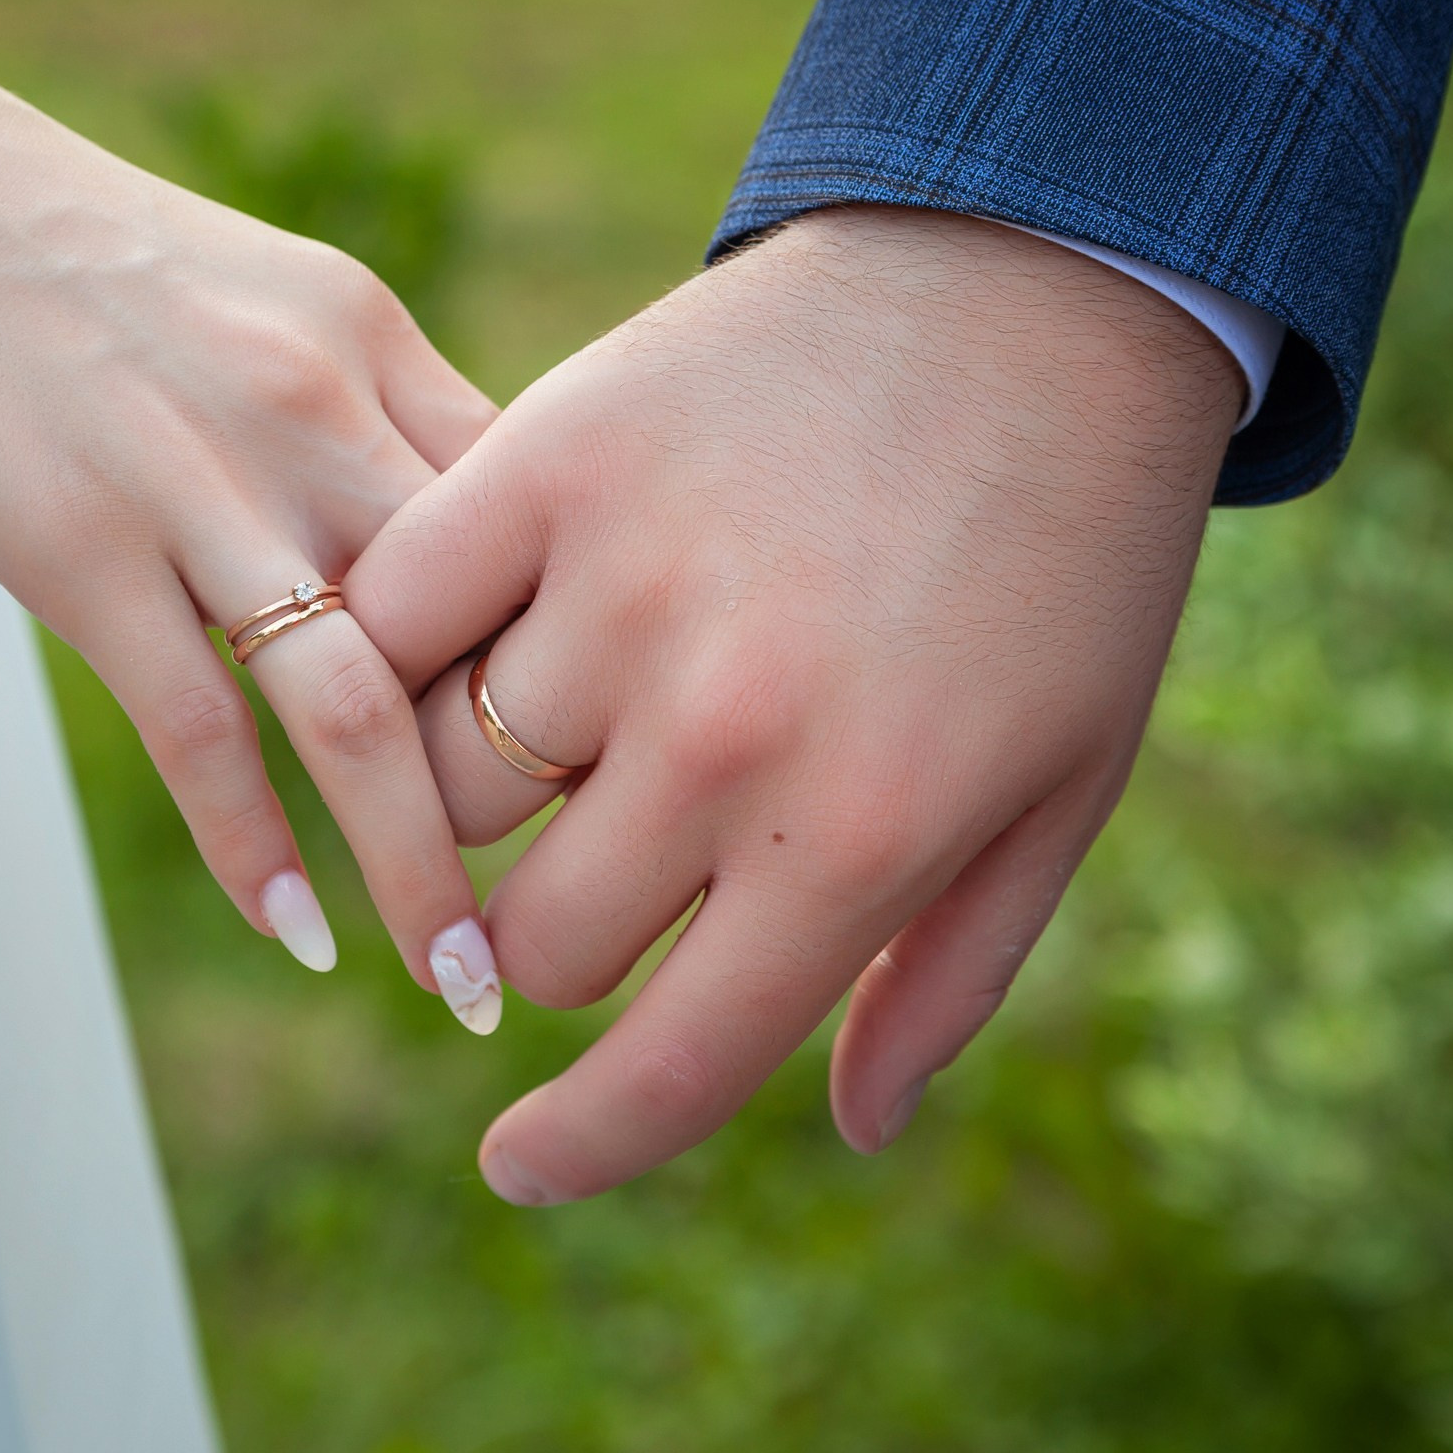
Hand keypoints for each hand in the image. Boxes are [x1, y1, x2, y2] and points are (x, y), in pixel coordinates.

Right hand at [0, 0, 502, 1007]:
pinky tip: (298, 933)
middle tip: (588, 922)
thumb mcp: (269, 300)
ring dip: (419, 869)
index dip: (589, 662)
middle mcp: (317, 411)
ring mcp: (198, 482)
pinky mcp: (77, 546)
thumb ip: (373, 416)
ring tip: (464, 987)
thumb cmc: (74, 254)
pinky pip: (196, 731)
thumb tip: (464, 549)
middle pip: (481, 631)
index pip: (538, 529)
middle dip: (547, 794)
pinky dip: (254, 845)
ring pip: (356, 710)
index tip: (618, 777)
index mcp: (375, 345)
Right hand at [348, 207, 1244, 1196]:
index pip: (664, 1066)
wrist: (1035, 286)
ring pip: (440, 788)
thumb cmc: (1063, 560)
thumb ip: (947, 978)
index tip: (521, 1166)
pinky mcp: (544, 463)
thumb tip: (849, 1129)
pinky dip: (412, 649)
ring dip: (499, 784)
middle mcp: (722, 733)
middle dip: (581, 921)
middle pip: (537, 941)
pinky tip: (488, 629)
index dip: (579, 1147)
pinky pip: (389, 622)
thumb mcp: (1059, 791)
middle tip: (643, 830)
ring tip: (587, 698)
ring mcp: (619, 590)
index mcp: (857, 836)